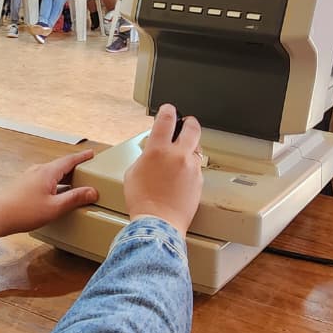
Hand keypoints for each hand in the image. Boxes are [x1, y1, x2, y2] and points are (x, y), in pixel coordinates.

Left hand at [0, 150, 99, 240]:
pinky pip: (44, 180)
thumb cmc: (23, 212)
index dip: (82, 157)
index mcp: (47, 172)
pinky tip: (56, 194)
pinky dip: (55, 183)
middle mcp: (38, 170)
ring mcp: (29, 177)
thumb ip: (75, 198)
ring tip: (75, 184)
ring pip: (52, 174)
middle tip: (87, 170)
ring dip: (65, 177)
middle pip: (61, 166)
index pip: (69, 160)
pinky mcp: (24, 185)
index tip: (91, 154)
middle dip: (75, 168)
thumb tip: (92, 192)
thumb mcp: (55, 207)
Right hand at [124, 104, 203, 236]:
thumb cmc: (142, 201)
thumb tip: (151, 154)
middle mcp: (178, 155)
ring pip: (196, 149)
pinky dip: (190, 168)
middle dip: (189, 122)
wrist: (158, 223)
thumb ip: (145, 157)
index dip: (168, 110)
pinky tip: (181, 176)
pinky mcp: (199, 181)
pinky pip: (196, 168)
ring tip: (181, 155)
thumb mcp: (133, 172)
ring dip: (190, 148)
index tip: (168, 109)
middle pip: (192, 127)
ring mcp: (191, 168)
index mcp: (158, 149)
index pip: (167, 118)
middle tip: (186, 123)